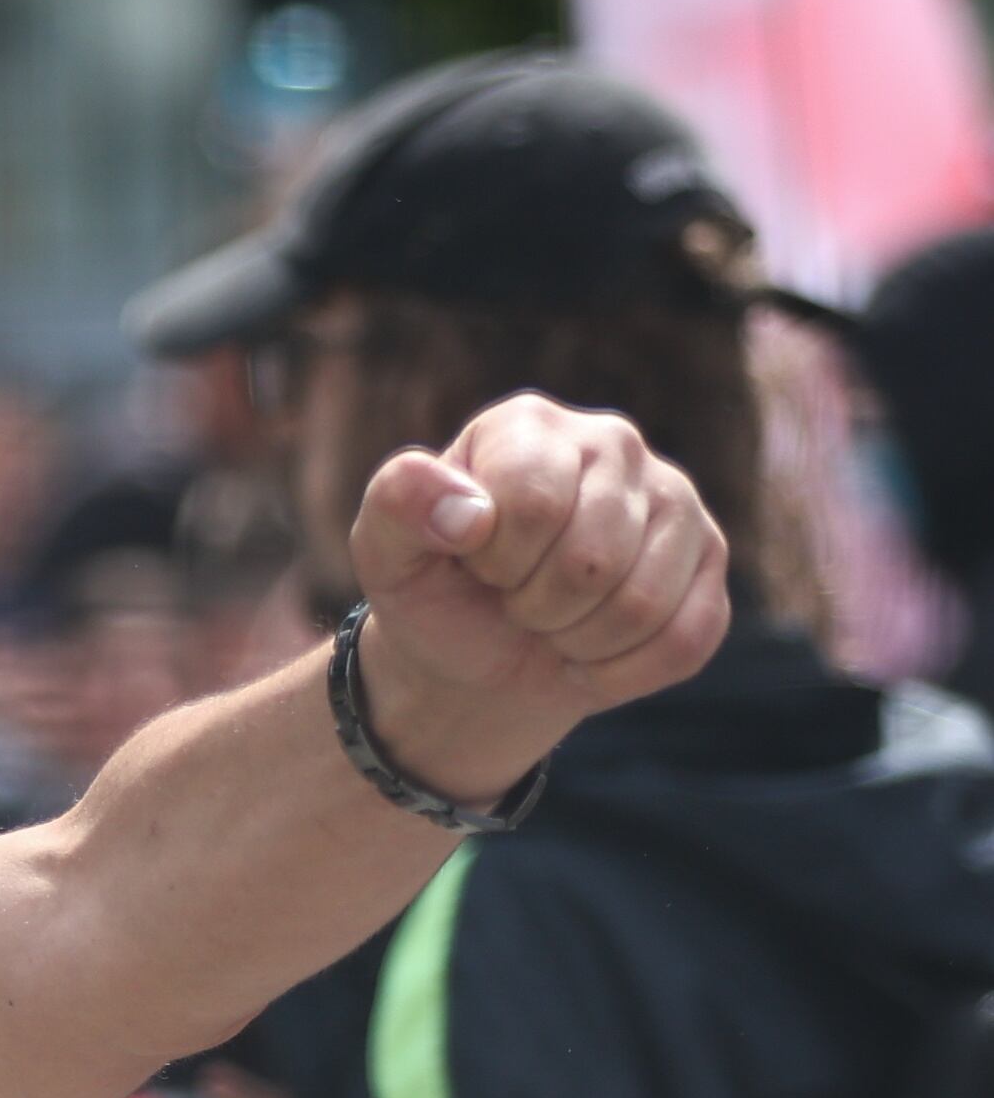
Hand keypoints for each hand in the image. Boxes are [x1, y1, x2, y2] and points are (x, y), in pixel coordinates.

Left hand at [345, 391, 731, 804]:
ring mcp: (674, 498)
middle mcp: (613, 442)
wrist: (480, 653)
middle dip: (535, 608)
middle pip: (593, 560)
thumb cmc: (436, 590)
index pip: (533, 505)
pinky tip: (588, 651)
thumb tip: (466, 510)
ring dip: (576, 642)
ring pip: (642, 605)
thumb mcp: (387, 554)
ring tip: (549, 622)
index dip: (497, 562)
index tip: (477, 565)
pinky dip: (620, 672)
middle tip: (513, 601)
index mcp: (529, 425)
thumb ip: (397, 508)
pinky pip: (684, 640)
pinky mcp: (710, 558)